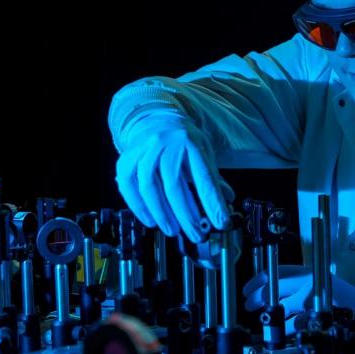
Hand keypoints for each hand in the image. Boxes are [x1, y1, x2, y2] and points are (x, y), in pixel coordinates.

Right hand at [115, 119, 233, 242]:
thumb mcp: (203, 152)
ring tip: (173, 230)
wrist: (154, 120)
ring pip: (149, 186)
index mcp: (190, 142)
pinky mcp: (127, 158)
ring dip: (161, 213)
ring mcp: (143, 150)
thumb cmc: (182, 141)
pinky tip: (150, 220)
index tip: (220, 222)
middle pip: (174, 184)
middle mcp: (165, 144)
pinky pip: (128, 186)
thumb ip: (213, 178)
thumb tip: (227, 201)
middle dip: (186, 214)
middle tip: (195, 233)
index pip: (203, 176)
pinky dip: (139, 206)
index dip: (212, 202)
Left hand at [242, 265, 354, 333]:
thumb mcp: (315, 283)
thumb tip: (267, 293)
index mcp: (306, 271)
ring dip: (271, 316)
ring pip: (281, 307)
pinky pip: (294, 324)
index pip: (274, 271)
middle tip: (250, 305)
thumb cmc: (339, 297)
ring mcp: (311, 298)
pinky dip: (286, 328)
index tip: (247, 289)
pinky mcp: (315, 313)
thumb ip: (294, 286)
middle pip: (273, 288)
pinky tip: (284, 330)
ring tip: (268, 321)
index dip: (256, 281)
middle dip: (257, 298)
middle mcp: (307, 281)